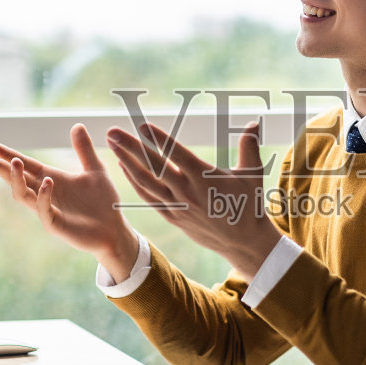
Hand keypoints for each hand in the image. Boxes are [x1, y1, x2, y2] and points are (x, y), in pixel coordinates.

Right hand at [0, 125, 138, 280]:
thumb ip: (84, 149)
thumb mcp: (95, 170)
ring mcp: (47, 210)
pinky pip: (43, 210)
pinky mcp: (56, 225)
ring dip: (17, 179)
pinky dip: (43, 196)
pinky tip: (47, 182)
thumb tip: (77, 125)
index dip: (8, 156)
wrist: (115, 229)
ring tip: (15, 162)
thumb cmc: (103, 203)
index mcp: (51, 180)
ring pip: (23, 195)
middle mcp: (45, 194)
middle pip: (16, 179)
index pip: (25, 165)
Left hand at [106, 120, 281, 279]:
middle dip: (130, 147)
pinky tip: (124, 167)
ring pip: (146, 182)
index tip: (142, 125)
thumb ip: (249, 146)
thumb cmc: (249, 204)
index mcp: (205, 177)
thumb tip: (253, 122)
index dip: (159, 139)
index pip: (177, 154)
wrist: (244, 242)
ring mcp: (177, 206)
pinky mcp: (173, 217)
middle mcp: (187, 191)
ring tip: (112, 145)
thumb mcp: (252, 174)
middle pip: (153, 166)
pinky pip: (148, 198)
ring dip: (126, 162)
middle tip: (112, 132)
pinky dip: (135, 182)